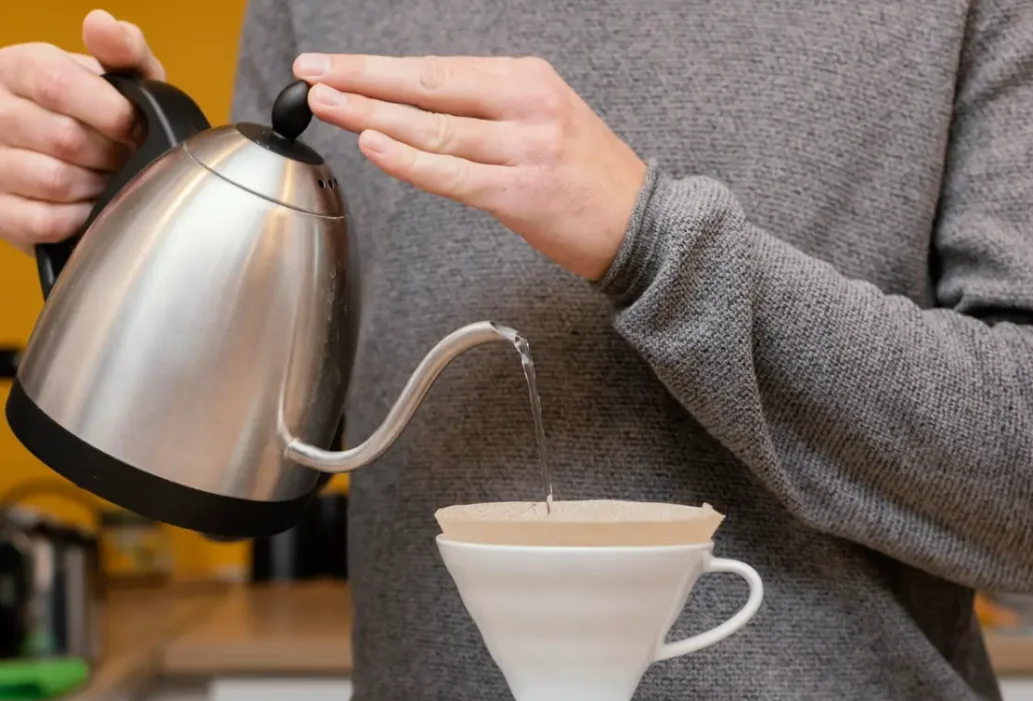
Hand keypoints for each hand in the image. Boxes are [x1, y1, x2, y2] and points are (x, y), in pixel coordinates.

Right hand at [0, 9, 163, 252]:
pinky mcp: (0, 210)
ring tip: (107, 180)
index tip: (135, 126)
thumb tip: (103, 26)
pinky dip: (79, 220)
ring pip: (55, 182)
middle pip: (63, 139)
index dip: (109, 112)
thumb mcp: (116, 77)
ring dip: (98, 189)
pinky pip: (44, 221)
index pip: (57, 84)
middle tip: (125, 159)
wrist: (73, 161)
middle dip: (112, 156)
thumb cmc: (95, 115)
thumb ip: (123, 50)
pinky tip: (89, 208)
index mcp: (19, 68)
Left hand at [293, 53, 647, 280]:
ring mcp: (525, 150)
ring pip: (434, 128)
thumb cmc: (590, 183)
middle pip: (428, 87)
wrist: (644, 227)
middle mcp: (526, 106)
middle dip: (363, 80)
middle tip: (312, 74)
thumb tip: (420, 113)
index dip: (379, 68)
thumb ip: (489, 114)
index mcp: (529, 81)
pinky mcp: (522, 195)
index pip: (439, 70)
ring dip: (373, 116)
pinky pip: (453, 176)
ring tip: (328, 106)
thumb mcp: (546, 124)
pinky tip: (375, 145)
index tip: (335, 66)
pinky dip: (410, 160)